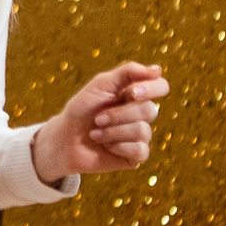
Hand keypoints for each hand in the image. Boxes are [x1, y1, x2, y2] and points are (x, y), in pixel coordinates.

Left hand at [32, 62, 167, 183]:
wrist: (64, 138)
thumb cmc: (81, 110)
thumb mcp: (101, 84)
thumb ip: (129, 72)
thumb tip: (158, 70)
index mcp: (136, 94)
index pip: (161, 86)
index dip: (151, 89)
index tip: (132, 93)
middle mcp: (141, 114)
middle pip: (149, 110)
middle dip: (118, 114)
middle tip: (97, 118)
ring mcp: (140, 135)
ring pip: (142, 130)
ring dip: (113, 131)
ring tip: (96, 133)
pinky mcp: (136, 156)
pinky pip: (139, 150)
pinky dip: (118, 147)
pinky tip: (106, 146)